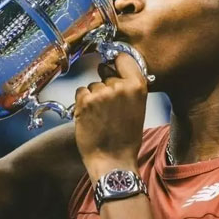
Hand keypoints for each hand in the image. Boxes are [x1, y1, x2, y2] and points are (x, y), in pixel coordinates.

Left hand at [74, 53, 147, 180]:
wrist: (113, 160)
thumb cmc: (126, 138)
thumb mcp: (137, 107)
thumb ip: (128, 87)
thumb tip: (107, 67)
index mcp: (137, 86)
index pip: (123, 58)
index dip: (116, 63)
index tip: (112, 67)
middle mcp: (120, 86)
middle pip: (106, 74)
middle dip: (105, 87)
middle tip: (109, 110)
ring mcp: (102, 93)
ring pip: (93, 85)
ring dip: (93, 97)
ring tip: (101, 117)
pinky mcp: (85, 101)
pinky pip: (81, 92)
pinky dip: (82, 103)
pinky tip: (90, 118)